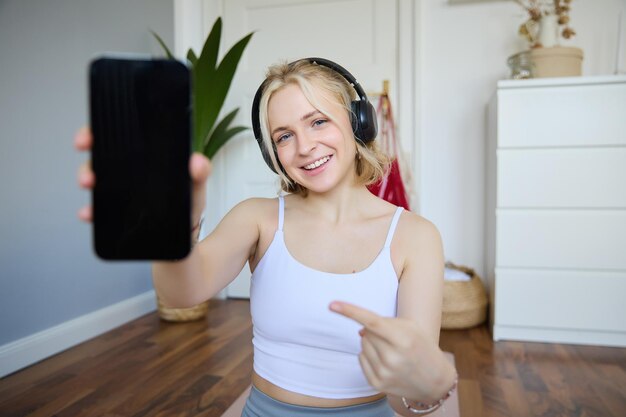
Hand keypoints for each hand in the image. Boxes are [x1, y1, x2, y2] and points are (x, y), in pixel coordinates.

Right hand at [73, 126, 211, 225]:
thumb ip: (200, 173)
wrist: (185, 233)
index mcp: (147, 156)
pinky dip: (91, 210)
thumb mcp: (196, 185)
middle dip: (89, 150)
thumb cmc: (188, 202)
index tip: (92, 134)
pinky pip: (98, 209)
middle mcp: (128, 170)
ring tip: (89, 182)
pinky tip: (89, 212)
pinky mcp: (116, 212)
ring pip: (95, 178)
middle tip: (87, 154)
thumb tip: (197, 162)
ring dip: (87, 177)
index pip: (121, 135)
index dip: (102, 129)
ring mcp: (119, 190)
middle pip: (101, 153)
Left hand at [329, 301, 450, 400]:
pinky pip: (361, 358)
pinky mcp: (376, 384)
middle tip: (393, 339)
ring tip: (391, 351)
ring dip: (372, 343)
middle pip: (366, 332)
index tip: (332, 304)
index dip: (350, 311)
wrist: (434, 380)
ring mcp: (383, 373)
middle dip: (375, 331)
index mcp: (403, 339)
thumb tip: (360, 330)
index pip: (372, 321)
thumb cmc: (420, 346)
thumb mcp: (410, 327)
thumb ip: (385, 322)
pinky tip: (385, 361)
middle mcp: (392, 358)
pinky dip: (369, 356)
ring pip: (362, 345)